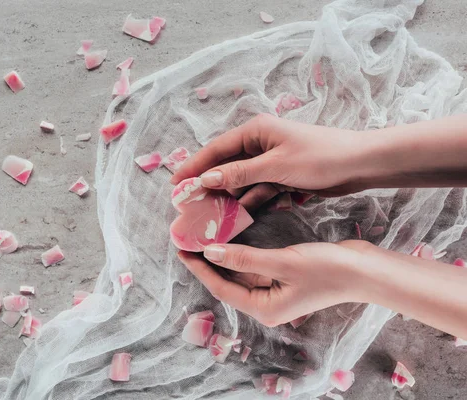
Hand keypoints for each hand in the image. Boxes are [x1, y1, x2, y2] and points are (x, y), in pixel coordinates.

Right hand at [171, 114, 368, 209]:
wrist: (360, 164)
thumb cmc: (320, 157)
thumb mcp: (276, 166)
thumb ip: (239, 173)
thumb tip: (205, 179)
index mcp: (255, 131)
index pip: (216, 149)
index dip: (193, 166)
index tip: (175, 184)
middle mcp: (260, 143)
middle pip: (226, 166)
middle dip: (209, 185)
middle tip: (188, 204)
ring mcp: (271, 160)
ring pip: (241, 180)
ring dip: (229, 196)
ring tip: (209, 215)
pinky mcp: (282, 175)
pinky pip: (258, 188)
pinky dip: (251, 200)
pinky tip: (239, 214)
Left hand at [177, 240, 372, 326]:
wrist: (364, 270)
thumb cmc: (327, 270)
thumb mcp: (282, 262)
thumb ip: (244, 258)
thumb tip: (211, 252)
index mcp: (264, 309)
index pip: (221, 288)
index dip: (200, 268)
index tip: (181, 250)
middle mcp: (266, 304)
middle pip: (227, 282)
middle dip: (207, 262)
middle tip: (187, 240)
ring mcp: (274, 292)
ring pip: (239, 274)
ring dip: (222, 257)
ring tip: (202, 237)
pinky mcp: (282, 279)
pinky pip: (253, 267)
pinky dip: (240, 254)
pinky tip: (229, 239)